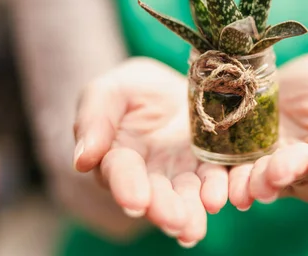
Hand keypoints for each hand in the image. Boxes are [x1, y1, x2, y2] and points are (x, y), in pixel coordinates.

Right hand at [72, 58, 227, 246]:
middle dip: (165, 209)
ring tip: (196, 227)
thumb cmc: (133, 88)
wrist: (175, 81)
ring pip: (187, 195)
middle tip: (175, 221)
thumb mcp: (108, 91)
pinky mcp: (209, 165)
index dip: (127, 186)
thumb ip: (93, 119)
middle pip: (156, 194)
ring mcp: (182, 171)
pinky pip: (217, 179)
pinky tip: (224, 199)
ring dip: (192, 212)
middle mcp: (149, 173)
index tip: (136, 202)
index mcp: (118, 156)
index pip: (120, 172)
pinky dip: (220, 190)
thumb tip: (83, 159)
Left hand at [228, 53, 307, 208]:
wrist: (289, 83)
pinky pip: (240, 176)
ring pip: (269, 181)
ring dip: (260, 184)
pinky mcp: (247, 163)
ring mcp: (277, 168)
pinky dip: (233, 183)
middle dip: (289, 172)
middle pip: (300, 175)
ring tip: (252, 185)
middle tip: (279, 172)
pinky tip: (227, 190)